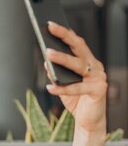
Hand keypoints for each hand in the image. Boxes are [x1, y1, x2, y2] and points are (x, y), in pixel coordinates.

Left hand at [44, 22, 106, 136]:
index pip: (77, 43)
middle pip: (79, 47)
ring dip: (62, 58)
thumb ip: (56, 73)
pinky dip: (62, 88)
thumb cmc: (77, 101)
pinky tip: (50, 87)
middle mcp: (95, 66)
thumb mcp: (62, 85)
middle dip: (64, 36)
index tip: (50, 24)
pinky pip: (77, 88)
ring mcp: (98, 77)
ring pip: (78, 65)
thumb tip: (46, 61)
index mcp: (88, 62)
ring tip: (48, 54)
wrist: (89, 121)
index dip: (65, 33)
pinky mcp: (98, 90)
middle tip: (50, 28)